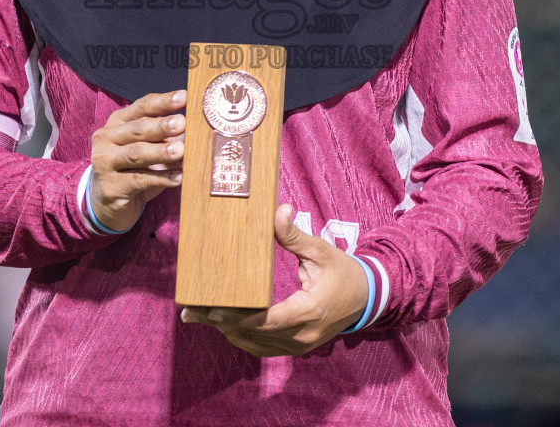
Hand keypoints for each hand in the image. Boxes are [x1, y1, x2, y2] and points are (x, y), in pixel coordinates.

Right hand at [88, 89, 185, 232]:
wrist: (107, 201)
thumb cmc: (135, 167)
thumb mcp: (149, 147)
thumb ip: (169, 136)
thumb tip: (198, 128)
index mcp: (119, 121)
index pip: (142, 106)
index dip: (163, 102)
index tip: (184, 97)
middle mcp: (107, 137)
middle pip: (138, 128)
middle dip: (161, 126)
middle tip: (182, 123)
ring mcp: (105, 161)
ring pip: (136, 154)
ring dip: (160, 152)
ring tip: (181, 151)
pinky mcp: (110, 186)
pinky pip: (139, 180)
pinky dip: (161, 178)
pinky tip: (179, 178)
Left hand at [179, 204, 368, 355]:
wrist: (368, 298)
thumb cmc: (344, 272)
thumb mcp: (322, 251)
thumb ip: (296, 236)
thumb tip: (279, 211)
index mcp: (309, 311)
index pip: (267, 320)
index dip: (238, 317)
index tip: (211, 309)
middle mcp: (303, 335)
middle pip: (254, 334)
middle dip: (221, 323)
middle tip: (191, 311)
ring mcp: (300, 345)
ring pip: (256, 343)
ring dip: (227, 331)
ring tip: (198, 317)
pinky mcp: (297, 347)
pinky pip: (264, 347)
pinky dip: (242, 337)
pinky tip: (222, 326)